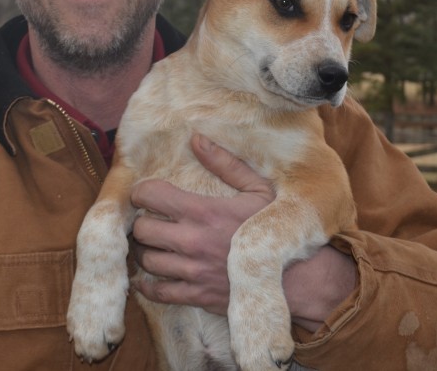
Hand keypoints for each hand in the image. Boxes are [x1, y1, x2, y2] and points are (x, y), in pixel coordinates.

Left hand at [130, 134, 359, 330]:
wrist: (296, 278)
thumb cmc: (276, 229)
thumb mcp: (258, 189)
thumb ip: (225, 163)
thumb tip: (196, 140)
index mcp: (203, 211)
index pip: (150, 196)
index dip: (141, 193)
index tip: (145, 195)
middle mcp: (192, 241)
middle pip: (141, 230)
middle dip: (142, 222)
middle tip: (150, 220)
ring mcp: (192, 271)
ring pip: (146, 260)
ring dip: (145, 252)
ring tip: (153, 246)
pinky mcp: (197, 296)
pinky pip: (158, 293)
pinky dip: (147, 286)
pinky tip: (148, 279)